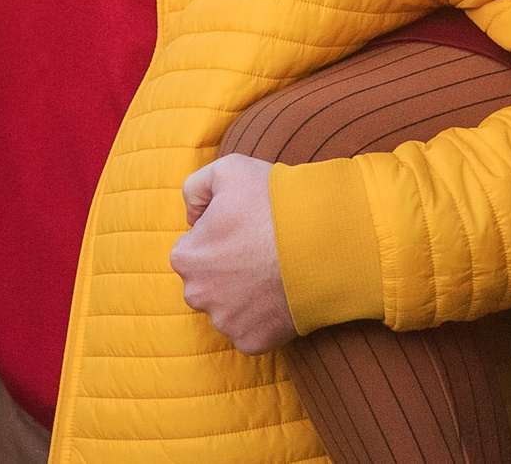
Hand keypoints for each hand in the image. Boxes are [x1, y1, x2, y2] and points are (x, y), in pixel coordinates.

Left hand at [172, 155, 293, 353]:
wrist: (324, 240)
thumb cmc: (274, 202)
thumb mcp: (227, 169)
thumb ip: (195, 188)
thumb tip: (192, 217)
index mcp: (185, 256)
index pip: (194, 245)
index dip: (221, 232)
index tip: (245, 226)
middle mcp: (197, 295)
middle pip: (208, 280)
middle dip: (227, 268)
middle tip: (260, 249)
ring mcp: (225, 322)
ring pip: (229, 306)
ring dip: (245, 294)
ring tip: (274, 271)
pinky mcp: (252, 342)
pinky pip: (251, 329)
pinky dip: (264, 317)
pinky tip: (281, 294)